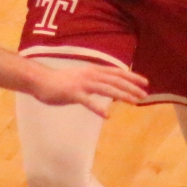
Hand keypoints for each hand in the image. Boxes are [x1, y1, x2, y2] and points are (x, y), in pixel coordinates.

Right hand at [29, 63, 149, 116]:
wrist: (40, 80)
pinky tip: (106, 115)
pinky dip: (97, 108)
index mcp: (93, 71)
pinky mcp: (73, 93)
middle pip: (115, 80)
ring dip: (121, 95)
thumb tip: (110, 88)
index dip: (132, 77)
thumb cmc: (60, 81)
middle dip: (131, 87)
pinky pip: (87, 101)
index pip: (117, 73)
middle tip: (145, 95)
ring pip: (106, 88)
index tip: (145, 83)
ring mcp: (82, 84)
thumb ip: (95, 82)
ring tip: (134, 102)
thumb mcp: (82, 78)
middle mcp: (90, 75)